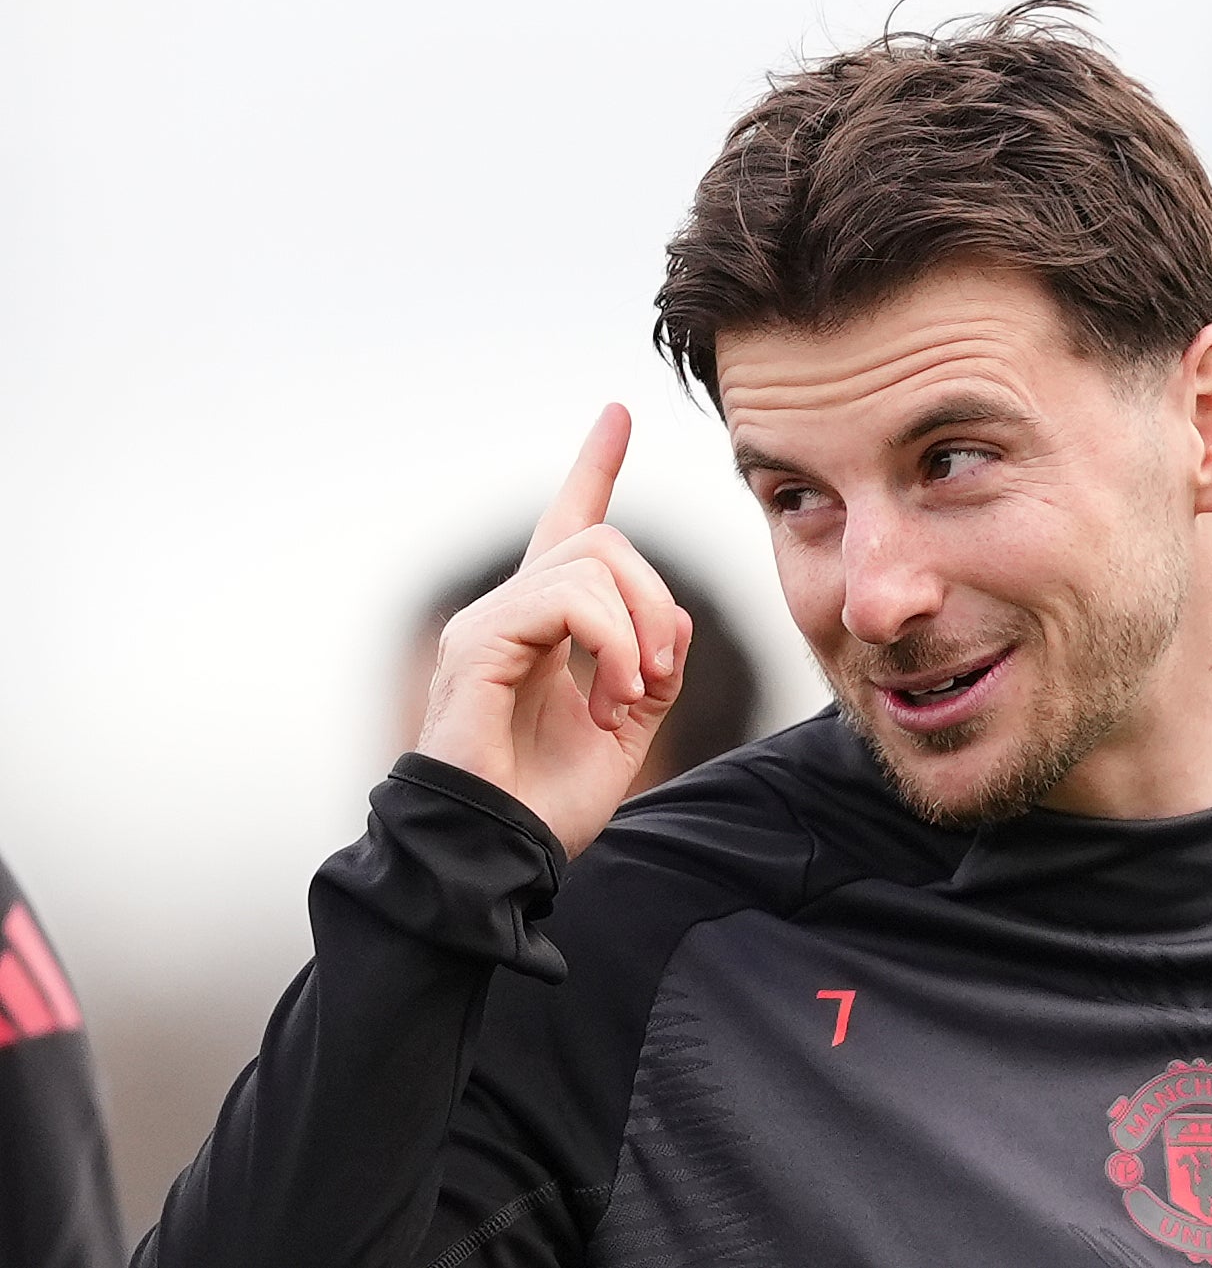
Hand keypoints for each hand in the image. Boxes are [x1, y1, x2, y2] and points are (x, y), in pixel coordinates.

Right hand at [416, 404, 688, 858]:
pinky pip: (566, 601)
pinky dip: (611, 645)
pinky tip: (608, 698)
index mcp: (545, 626)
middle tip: (656, 674)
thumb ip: (653, 665)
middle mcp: (508, 612)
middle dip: (653, 597)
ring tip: (625, 697)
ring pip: (590, 562)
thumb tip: (671, 617)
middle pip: (601, 540)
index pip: (569, 525)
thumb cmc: (549, 805)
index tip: (616, 414)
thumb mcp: (628, 726)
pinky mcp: (479, 646)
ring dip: (635, 631)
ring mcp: (487, 624)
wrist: (499, 858)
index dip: (594, 468)